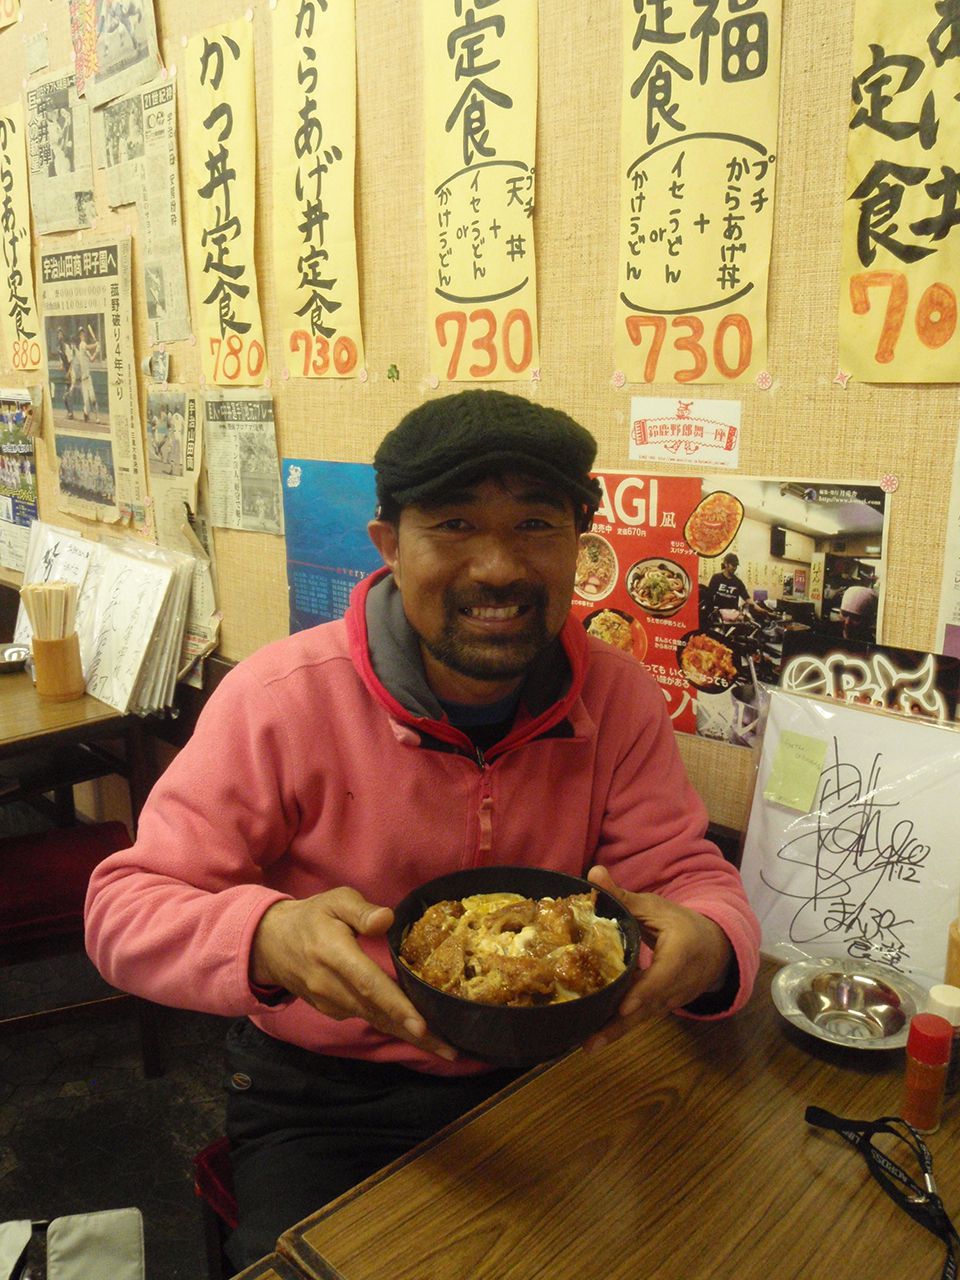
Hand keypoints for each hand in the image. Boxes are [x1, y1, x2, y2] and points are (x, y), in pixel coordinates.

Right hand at [251, 888, 455, 1060]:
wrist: (271, 944)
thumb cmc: (311, 917)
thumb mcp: (335, 901)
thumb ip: (361, 910)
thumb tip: (387, 919)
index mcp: (335, 954)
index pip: (370, 984)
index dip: (397, 1006)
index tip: (422, 1026)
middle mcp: (332, 986)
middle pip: (378, 1012)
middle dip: (415, 1033)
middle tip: (450, 1050)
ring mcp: (330, 1003)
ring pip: (375, 1020)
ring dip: (408, 1035)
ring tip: (443, 1048)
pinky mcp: (332, 1010)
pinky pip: (366, 1018)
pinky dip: (392, 1025)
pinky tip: (416, 1030)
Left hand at [582, 865, 732, 1052]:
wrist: (716, 948)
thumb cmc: (682, 924)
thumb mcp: (656, 908)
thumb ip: (624, 896)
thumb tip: (593, 872)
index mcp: (681, 955)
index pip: (661, 978)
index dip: (642, 993)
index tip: (622, 1007)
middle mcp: (678, 984)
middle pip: (646, 1007)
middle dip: (618, 1026)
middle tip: (589, 1043)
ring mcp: (672, 1000)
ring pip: (642, 1017)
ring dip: (615, 1032)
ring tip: (587, 1045)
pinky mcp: (663, 1007)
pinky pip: (640, 1017)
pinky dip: (619, 1027)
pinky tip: (595, 1036)